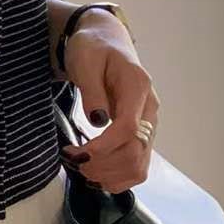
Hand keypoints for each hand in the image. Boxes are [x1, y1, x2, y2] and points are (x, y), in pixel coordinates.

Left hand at [61, 11, 159, 193]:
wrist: (105, 44)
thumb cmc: (93, 49)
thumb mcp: (86, 61)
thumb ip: (92, 90)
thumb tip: (98, 121)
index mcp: (138, 88)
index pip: (128, 128)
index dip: (104, 147)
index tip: (78, 152)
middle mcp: (149, 110)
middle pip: (135, 153)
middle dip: (102, 165)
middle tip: (74, 160)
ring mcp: (147, 126)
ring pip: (139, 166)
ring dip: (109, 176)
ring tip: (82, 167)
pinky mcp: (141, 137)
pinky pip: (137, 168)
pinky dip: (116, 179)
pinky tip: (96, 173)